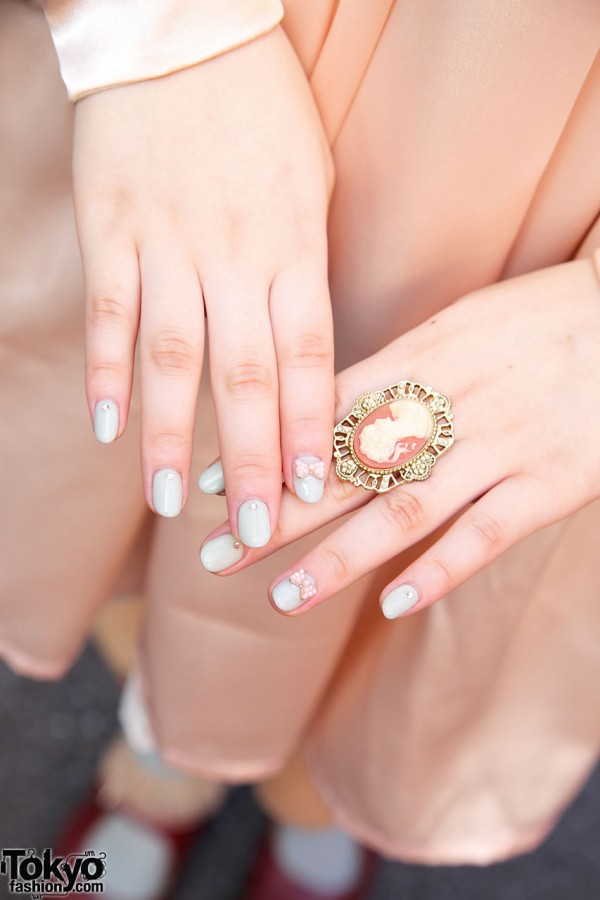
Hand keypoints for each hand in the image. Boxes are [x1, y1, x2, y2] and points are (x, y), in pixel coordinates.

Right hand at [74, 26, 333, 538]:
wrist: (186, 30)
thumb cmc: (263, 115)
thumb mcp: (312, 188)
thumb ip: (307, 273)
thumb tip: (309, 353)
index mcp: (295, 248)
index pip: (310, 359)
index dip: (310, 430)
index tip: (313, 493)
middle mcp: (236, 257)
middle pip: (246, 376)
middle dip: (251, 458)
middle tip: (256, 529)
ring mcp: (169, 244)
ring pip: (172, 357)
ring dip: (171, 436)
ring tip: (174, 503)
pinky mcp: (112, 229)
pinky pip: (110, 311)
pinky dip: (105, 371)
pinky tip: (105, 428)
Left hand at [200, 259, 599, 614]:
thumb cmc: (534, 322)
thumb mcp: (455, 326)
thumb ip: (394, 371)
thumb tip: (324, 410)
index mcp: (420, 357)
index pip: (323, 414)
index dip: (265, 455)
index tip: (208, 488)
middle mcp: (449, 403)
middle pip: (348, 468)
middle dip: (279, 515)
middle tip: (217, 556)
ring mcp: (500, 445)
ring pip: (406, 508)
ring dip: (340, 557)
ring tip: (284, 597)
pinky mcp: (550, 482)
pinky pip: (487, 533)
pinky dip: (439, 569)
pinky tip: (391, 602)